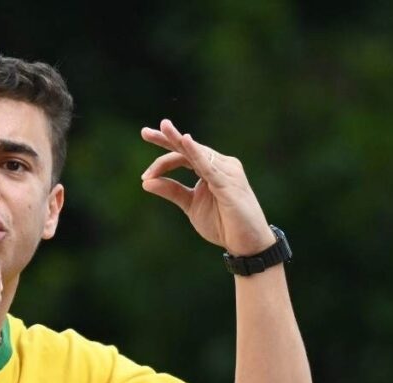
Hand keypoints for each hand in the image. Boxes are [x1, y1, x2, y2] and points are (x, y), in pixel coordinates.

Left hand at [140, 119, 272, 255]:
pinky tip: (185, 142)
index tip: (145, 176)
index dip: (163, 161)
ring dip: (177, 145)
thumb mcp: (191, 205)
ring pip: (196, 154)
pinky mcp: (229, 184)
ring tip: (161, 129)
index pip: (184, 156)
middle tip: (145, 132)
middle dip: (168, 138)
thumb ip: (171, 192)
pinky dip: (196, 154)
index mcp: (211, 169)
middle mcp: (221, 165)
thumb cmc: (224, 224)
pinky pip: (209, 167)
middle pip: (189, 148)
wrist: (248, 243)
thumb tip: (146, 182)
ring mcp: (227, 172)